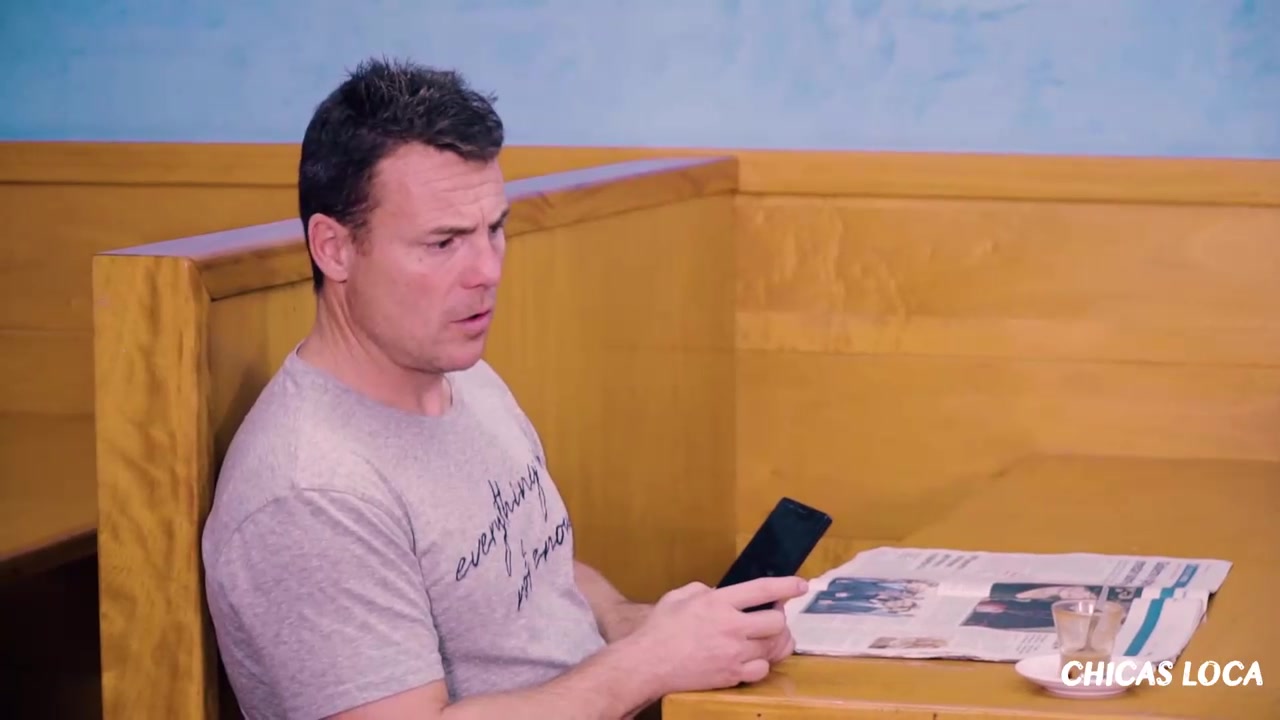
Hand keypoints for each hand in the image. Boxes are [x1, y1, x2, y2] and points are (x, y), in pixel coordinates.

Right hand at [619, 576, 807, 694]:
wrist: (648, 664)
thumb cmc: (659, 629)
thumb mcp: (679, 596)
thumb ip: (704, 591)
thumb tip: (719, 594)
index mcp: (718, 603)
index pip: (762, 590)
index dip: (786, 587)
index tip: (801, 585)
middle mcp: (731, 627)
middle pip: (777, 622)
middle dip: (778, 619)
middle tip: (771, 618)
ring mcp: (734, 654)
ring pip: (773, 647)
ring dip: (773, 641)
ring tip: (764, 638)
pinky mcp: (732, 675)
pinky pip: (763, 671)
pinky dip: (761, 665)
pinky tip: (752, 659)